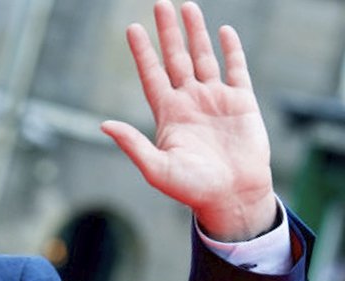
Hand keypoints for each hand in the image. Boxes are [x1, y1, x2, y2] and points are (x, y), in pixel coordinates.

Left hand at [101, 0, 275, 241]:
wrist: (232, 197)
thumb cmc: (192, 189)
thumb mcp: (156, 168)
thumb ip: (132, 144)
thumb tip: (103, 125)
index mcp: (168, 114)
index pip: (152, 74)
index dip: (142, 52)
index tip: (132, 28)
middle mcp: (189, 101)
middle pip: (176, 58)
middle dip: (168, 32)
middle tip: (160, 4)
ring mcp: (215, 99)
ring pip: (203, 57)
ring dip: (196, 33)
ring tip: (188, 6)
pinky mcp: (241, 103)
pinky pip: (236, 69)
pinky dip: (231, 50)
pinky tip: (224, 31)